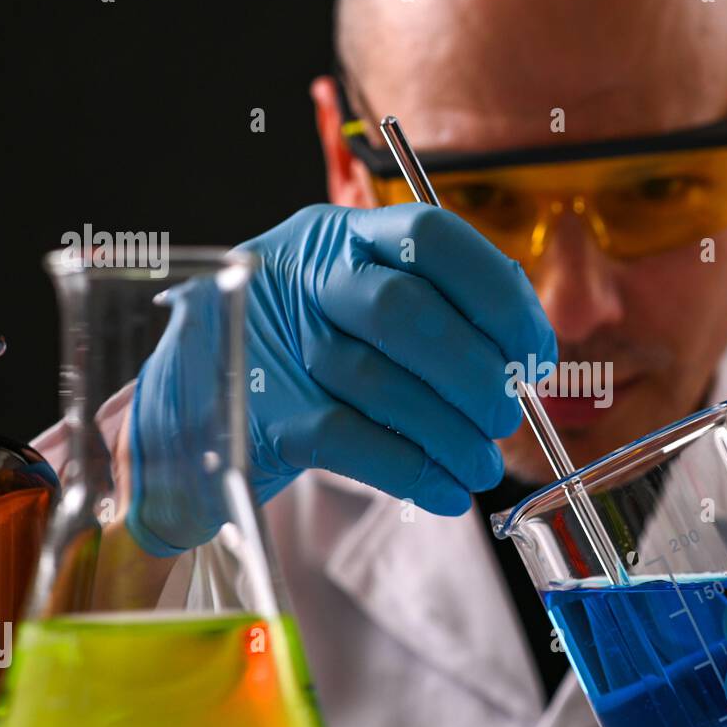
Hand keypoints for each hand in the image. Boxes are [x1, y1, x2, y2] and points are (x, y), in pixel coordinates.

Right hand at [128, 203, 555, 554]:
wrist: (192, 411)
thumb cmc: (302, 357)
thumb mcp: (358, 307)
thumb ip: (438, 314)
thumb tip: (525, 358)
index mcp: (339, 235)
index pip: (432, 236)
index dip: (498, 297)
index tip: (534, 353)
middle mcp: (301, 276)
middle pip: (404, 310)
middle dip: (475, 373)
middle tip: (505, 416)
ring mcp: (272, 343)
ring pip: (380, 381)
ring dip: (451, 434)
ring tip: (482, 466)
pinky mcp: (262, 413)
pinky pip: (350, 441)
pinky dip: (412, 470)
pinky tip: (446, 490)